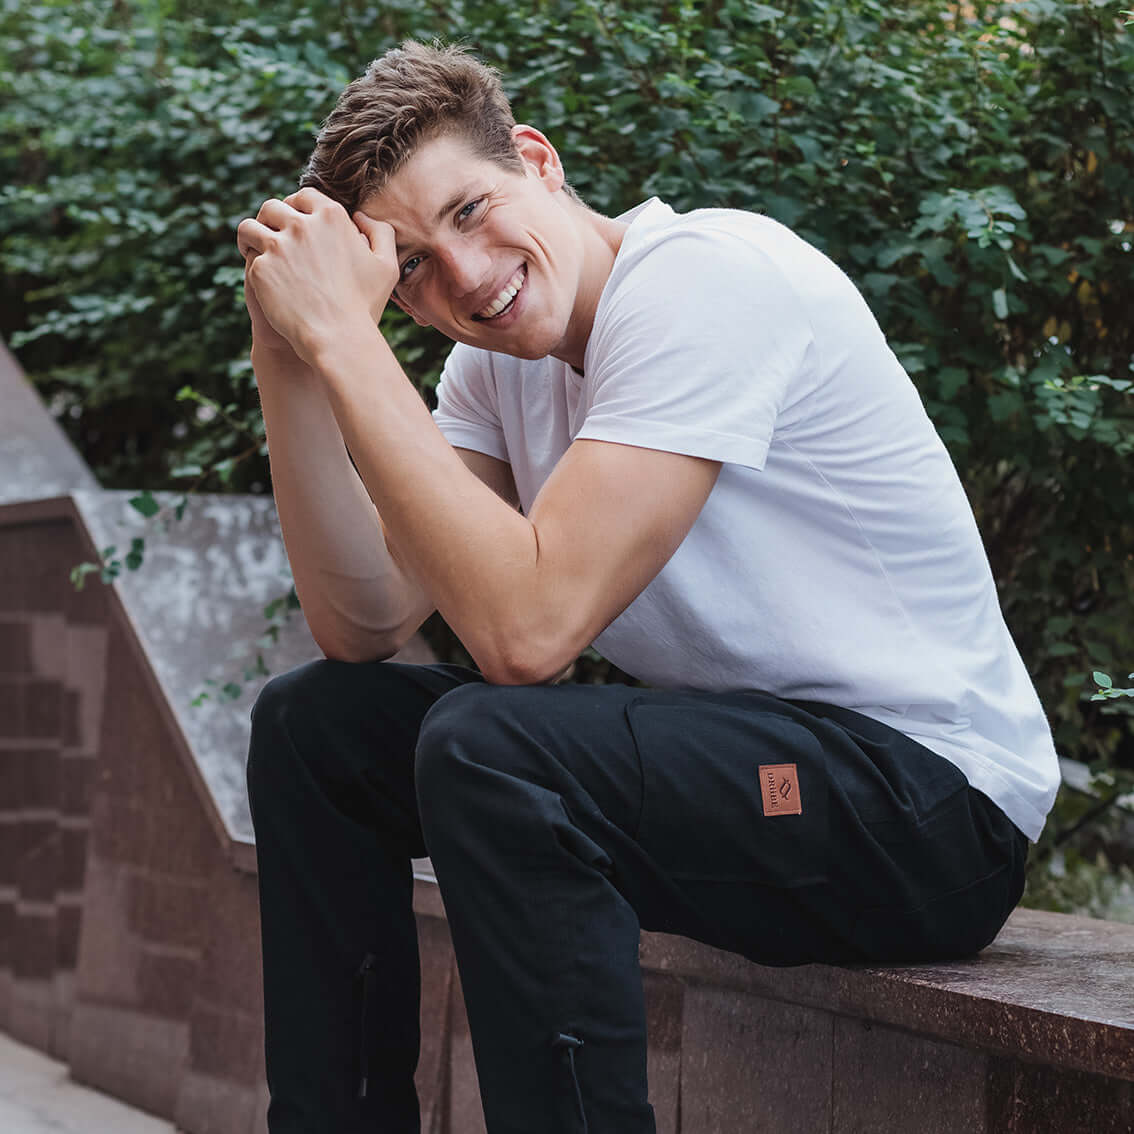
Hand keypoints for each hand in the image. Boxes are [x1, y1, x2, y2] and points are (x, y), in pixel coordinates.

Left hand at [236, 188, 398, 364]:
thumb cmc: (365, 305)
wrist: (338, 337)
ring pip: (250, 226)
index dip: (297, 208)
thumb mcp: (387, 266)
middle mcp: (301, 224)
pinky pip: (249, 257)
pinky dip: (253, 264)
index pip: (304, 197)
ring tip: (254, 249)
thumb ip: (380, 233)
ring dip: (251, 235)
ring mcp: (277, 245)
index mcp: (331, 216)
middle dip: (271, 220)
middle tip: (273, 237)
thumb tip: (359, 216)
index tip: (295, 222)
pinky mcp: (260, 268)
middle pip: (272, 207)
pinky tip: (262, 277)